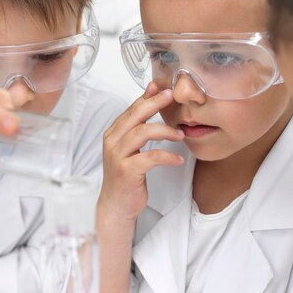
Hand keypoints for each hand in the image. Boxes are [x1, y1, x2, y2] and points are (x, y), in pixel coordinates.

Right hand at [98, 82, 184, 222]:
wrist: (116, 204)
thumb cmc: (126, 175)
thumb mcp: (130, 149)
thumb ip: (137, 128)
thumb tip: (151, 103)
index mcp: (113, 133)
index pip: (131, 109)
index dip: (147, 97)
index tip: (163, 88)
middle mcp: (112, 141)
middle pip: (136, 115)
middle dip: (155, 104)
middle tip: (173, 97)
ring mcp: (117, 155)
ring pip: (142, 132)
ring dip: (165, 131)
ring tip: (180, 135)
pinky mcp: (126, 170)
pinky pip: (151, 157)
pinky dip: (167, 156)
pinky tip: (178, 160)